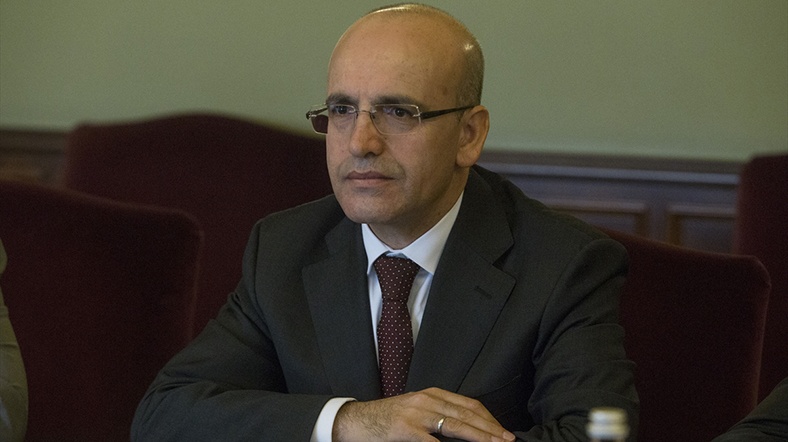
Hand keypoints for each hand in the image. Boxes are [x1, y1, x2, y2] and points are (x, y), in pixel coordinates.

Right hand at [332, 387, 515, 441]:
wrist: (354, 422)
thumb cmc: (385, 420)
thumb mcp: (414, 410)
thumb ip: (437, 415)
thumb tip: (464, 429)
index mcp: (431, 395)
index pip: (468, 404)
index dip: (488, 418)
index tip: (502, 431)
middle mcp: (426, 401)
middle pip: (467, 414)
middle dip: (490, 429)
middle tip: (507, 440)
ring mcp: (417, 415)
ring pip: (456, 425)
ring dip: (479, 437)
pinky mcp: (407, 430)